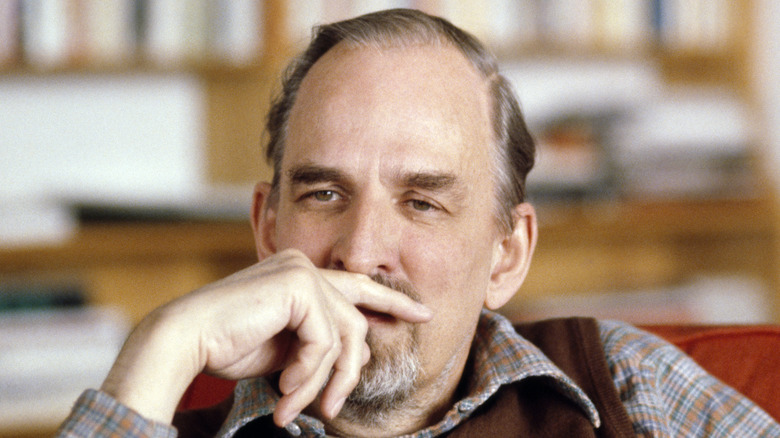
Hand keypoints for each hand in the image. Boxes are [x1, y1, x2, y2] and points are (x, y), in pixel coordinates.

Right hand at [100, 249, 432, 426]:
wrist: (187, 341)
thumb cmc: (229, 345)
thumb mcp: (286, 346)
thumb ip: (317, 341)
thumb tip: (355, 354)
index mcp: (301, 275)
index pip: (358, 287)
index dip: (393, 301)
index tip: (423, 314)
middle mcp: (305, 266)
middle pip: (356, 323)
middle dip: (351, 369)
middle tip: (334, 406)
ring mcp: (302, 272)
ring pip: (342, 339)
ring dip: (318, 382)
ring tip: (293, 405)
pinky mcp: (297, 286)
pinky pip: (324, 342)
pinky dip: (307, 373)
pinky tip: (283, 388)